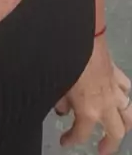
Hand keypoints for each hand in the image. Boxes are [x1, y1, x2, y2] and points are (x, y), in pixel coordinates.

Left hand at [55, 39, 131, 153]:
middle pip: (116, 132)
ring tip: (117, 128)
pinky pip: (125, 88)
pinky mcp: (116, 73)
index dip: (71, 140)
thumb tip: (62, 109)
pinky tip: (118, 95)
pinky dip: (123, 95)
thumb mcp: (57, 85)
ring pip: (129, 113)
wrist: (79, 37)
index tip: (64, 142)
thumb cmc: (65, 61)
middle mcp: (106, 104)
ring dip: (124, 124)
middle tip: (102, 149)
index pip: (81, 134)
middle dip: (110, 144)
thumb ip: (61, 102)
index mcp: (89, 110)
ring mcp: (114, 89)